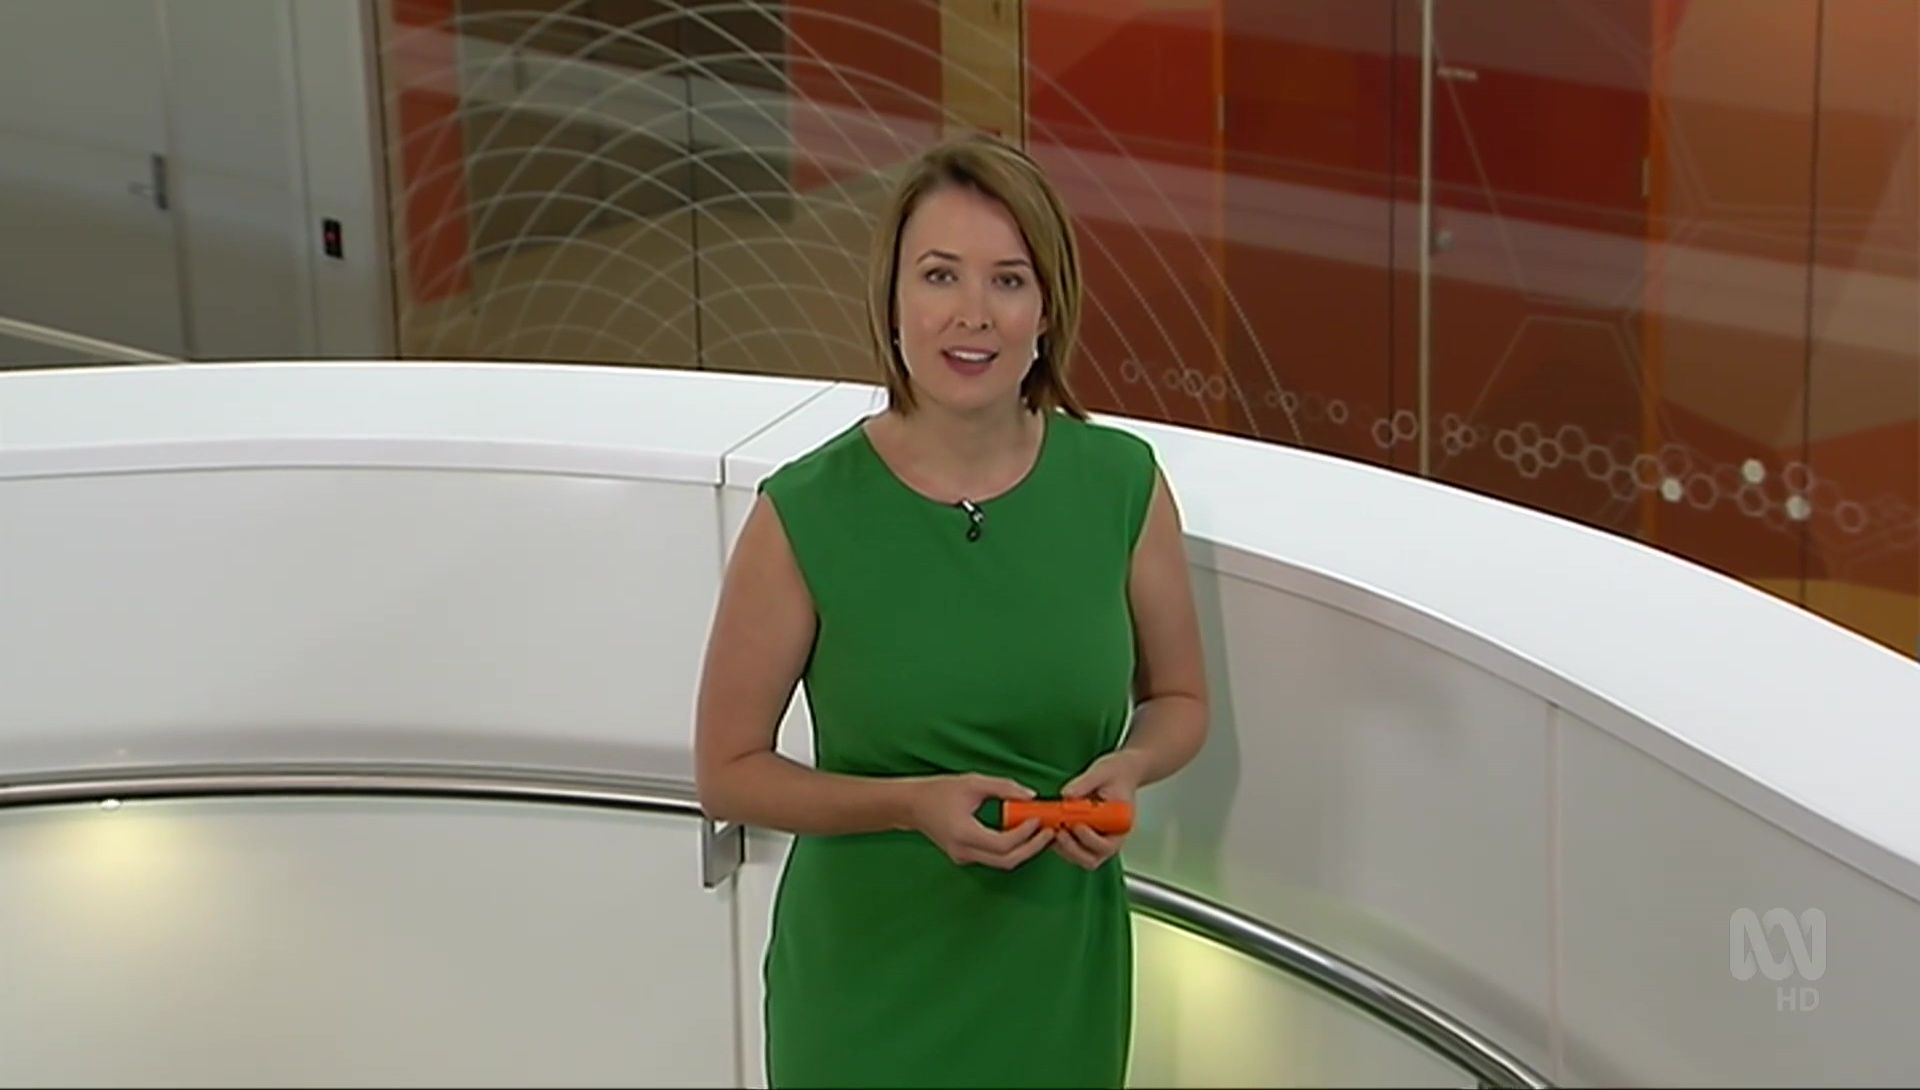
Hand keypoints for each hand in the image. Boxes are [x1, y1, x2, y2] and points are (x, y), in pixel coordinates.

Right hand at [906, 773, 1053, 869]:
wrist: (912, 805)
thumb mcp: (974, 782)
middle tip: (1050, 832)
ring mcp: (964, 858)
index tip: (1038, 818)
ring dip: (1025, 850)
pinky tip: (1023, 834)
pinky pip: (994, 858)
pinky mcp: (966, 857)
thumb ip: (1004, 788)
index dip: (1025, 834)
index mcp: (964, 833)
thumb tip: (1031, 796)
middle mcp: (964, 851)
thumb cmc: (941, 790)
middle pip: (1007, 861)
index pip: (1003, 844)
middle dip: (1032, 848)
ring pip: (1002, 863)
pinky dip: (1012, 849)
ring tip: (1041, 832)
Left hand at [1052, 751, 1145, 870]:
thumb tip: (1066, 795)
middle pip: (1092, 859)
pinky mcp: (1087, 838)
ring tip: (1052, 828)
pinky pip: (1073, 849)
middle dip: (1072, 848)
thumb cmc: (1116, 773)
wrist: (1121, 772)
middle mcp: (1112, 838)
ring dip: (1065, 848)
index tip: (1076, 824)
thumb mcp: (1101, 771)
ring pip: (1081, 858)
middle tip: (1058, 831)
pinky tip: (1051, 828)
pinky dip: (1061, 844)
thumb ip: (1085, 783)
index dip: (1089, 839)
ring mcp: (1099, 840)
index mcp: (1121, 824)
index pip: (1107, 845)